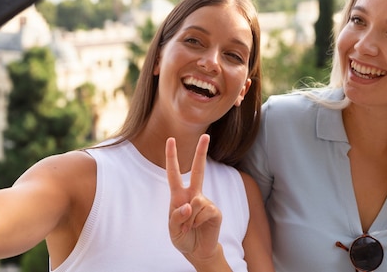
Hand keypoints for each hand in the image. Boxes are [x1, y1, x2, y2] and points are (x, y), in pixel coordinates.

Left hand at [165, 134, 222, 263]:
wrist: (197, 251)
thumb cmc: (182, 237)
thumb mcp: (172, 229)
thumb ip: (177, 217)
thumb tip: (190, 205)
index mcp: (179, 195)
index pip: (174, 173)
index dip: (171, 157)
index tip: (171, 140)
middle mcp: (193, 194)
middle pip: (199, 170)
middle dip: (202, 152)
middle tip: (206, 136)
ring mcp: (205, 201)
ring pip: (195, 202)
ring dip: (189, 219)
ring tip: (189, 228)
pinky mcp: (215, 211)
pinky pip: (204, 211)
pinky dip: (197, 222)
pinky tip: (199, 227)